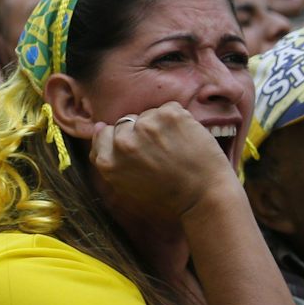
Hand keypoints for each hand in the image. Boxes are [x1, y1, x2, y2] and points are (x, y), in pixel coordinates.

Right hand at [90, 103, 238, 221]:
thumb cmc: (167, 195)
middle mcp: (124, 142)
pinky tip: (185, 138)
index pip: (104, 133)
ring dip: (160, 126)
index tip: (139, 151)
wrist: (205, 196)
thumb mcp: (125, 185)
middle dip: (140, 133)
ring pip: (147, 114)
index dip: (123, 140)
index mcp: (108, 161)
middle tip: (160, 153)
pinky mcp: (170, 115)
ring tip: (175, 147)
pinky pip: (168, 108)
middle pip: (126, 122)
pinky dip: (178, 120)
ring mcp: (147, 127)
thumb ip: (107, 158)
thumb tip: (99, 127)